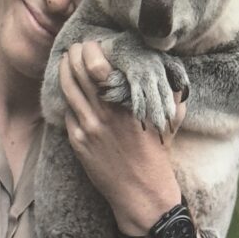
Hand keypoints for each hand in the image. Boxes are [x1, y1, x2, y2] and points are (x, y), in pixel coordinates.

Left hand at [59, 42, 184, 231]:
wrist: (141, 193)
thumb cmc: (156, 157)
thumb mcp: (166, 124)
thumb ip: (168, 99)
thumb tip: (174, 78)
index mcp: (126, 105)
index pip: (99, 68)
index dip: (91, 52)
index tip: (91, 44)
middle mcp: (104, 114)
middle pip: (79, 75)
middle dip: (73, 56)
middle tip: (75, 48)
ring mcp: (88, 129)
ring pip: (68, 91)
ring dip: (65, 73)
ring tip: (66, 61)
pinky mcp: (78, 142)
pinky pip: (68, 114)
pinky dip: (68, 99)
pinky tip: (70, 91)